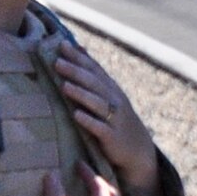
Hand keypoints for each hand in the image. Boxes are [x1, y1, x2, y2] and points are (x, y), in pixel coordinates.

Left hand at [53, 41, 158, 195]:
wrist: (138, 150)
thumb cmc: (117, 120)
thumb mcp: (110, 96)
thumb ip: (94, 75)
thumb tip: (79, 49)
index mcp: (112, 89)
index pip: (94, 69)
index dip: (79, 57)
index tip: (61, 45)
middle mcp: (115, 101)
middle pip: (95, 83)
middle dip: (76, 72)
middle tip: (57, 62)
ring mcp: (114, 119)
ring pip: (97, 104)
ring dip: (81, 94)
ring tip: (65, 86)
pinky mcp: (112, 137)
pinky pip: (100, 128)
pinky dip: (89, 121)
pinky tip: (76, 115)